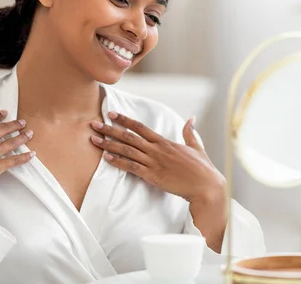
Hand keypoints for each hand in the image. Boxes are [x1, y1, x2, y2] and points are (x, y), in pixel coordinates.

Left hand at [89, 112, 224, 203]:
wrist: (206, 186)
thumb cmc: (202, 168)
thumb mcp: (196, 146)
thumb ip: (190, 132)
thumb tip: (192, 118)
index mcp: (165, 142)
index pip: (140, 127)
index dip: (124, 120)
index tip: (112, 114)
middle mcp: (157, 150)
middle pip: (129, 137)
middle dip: (110, 130)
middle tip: (95, 124)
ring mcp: (154, 163)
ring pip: (127, 150)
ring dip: (109, 144)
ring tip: (94, 139)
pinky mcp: (153, 176)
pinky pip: (132, 167)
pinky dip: (119, 162)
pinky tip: (107, 158)